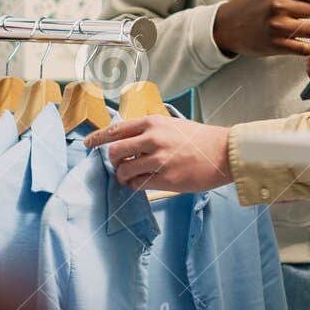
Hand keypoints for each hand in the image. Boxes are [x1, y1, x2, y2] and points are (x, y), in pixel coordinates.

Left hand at [83, 115, 233, 192]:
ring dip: (123, 176)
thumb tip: (127, 139)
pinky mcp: (165, 179)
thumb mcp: (171, 125)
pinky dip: (134, 186)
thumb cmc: (199, 139)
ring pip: (124, 171)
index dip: (97, 138)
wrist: (223, 152)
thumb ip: (149, 130)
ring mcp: (158, 160)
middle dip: (113, 161)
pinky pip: (137, 185)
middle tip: (120, 165)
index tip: (86, 144)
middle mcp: (152, 139)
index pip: (116, 130)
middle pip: (114, 152)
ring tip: (131, 177)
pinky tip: (140, 183)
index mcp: (152, 123)